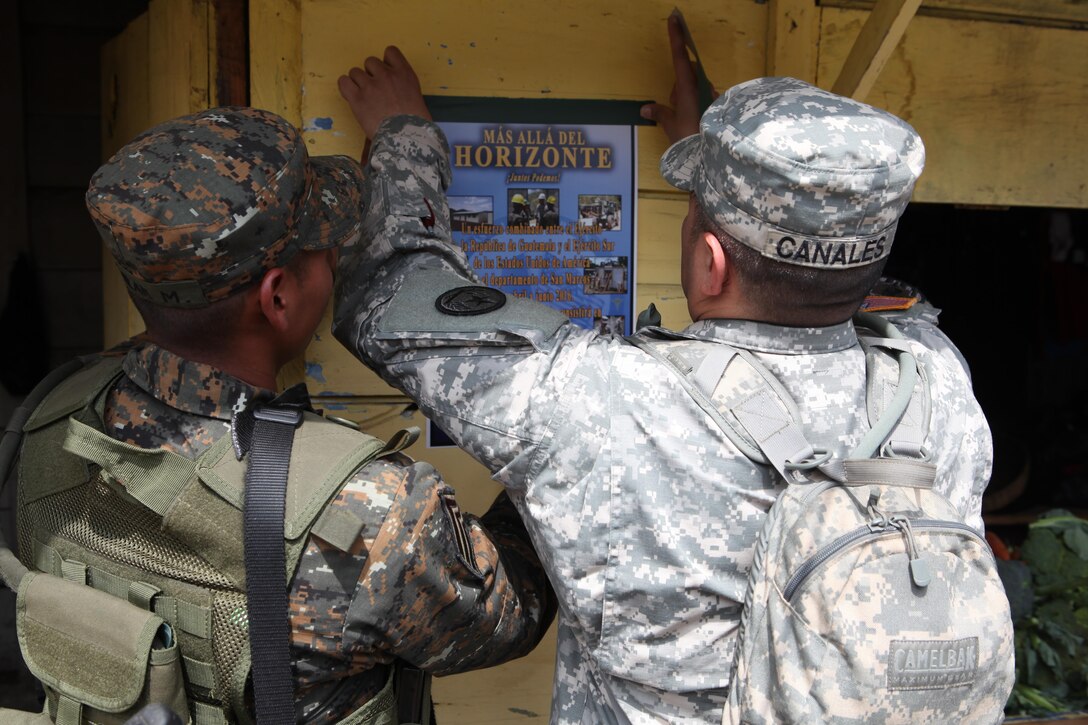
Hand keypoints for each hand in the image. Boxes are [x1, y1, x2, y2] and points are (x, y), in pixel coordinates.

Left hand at [338, 46, 431, 138]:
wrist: (406, 139)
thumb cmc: (415, 124)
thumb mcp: (415, 96)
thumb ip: (402, 85)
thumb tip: (390, 87)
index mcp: (404, 73)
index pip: (390, 51)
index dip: (386, 62)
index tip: (386, 74)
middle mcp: (386, 75)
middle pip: (370, 61)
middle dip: (371, 74)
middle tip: (375, 91)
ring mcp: (370, 86)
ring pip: (355, 72)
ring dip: (358, 83)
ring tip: (364, 97)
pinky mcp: (357, 98)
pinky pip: (343, 82)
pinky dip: (346, 88)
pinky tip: (352, 96)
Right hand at [640, 14, 703, 143]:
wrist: (712, 154)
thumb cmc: (690, 139)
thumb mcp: (671, 126)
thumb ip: (660, 114)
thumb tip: (646, 108)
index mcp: (687, 88)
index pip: (679, 57)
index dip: (676, 37)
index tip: (675, 19)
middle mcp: (701, 87)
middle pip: (686, 75)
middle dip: (677, 87)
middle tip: (675, 107)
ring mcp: (710, 94)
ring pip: (693, 88)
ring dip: (686, 99)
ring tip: (686, 120)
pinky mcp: (715, 104)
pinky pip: (701, 98)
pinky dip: (695, 106)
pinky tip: (696, 122)